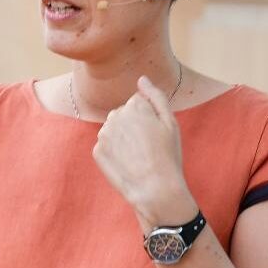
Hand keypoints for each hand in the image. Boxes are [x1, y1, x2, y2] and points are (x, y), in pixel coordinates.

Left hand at [92, 75, 195, 226]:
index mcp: (134, 106)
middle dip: (133, 125)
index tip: (156, 133)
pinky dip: (115, 152)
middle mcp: (115, 116)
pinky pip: (106, 146)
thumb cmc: (167, 155)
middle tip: (148, 146)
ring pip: (113, 130)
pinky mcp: (97, 151)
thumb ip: (156, 96)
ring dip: (123, 138)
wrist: (154, 188)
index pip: (138, 103)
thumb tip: (142, 79)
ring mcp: (104, 134)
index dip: (149, 118)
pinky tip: (127, 163)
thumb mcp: (170, 122)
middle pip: (123, 115)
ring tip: (138, 155)